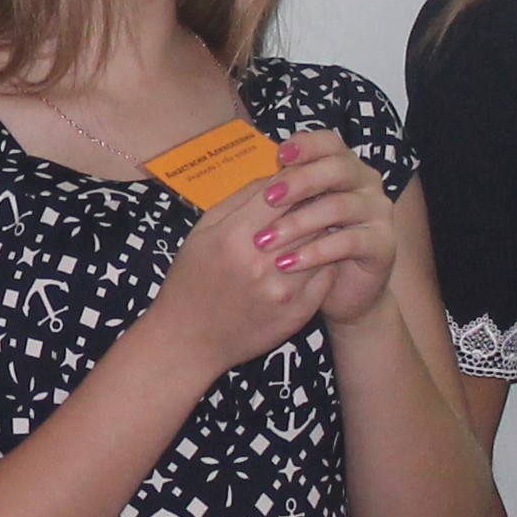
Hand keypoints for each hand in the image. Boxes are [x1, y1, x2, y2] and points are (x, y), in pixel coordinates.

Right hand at [137, 158, 336, 371]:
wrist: (189, 341)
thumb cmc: (190, 281)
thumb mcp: (201, 233)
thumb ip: (237, 201)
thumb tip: (276, 175)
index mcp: (233, 237)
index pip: (282, 193)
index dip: (296, 179)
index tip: (302, 175)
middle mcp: (261, 263)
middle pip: (307, 216)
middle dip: (315, 202)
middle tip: (320, 195)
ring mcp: (284, 290)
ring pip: (322, 244)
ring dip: (324, 231)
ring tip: (322, 223)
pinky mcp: (299, 312)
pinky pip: (328, 274)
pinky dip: (327, 260)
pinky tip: (319, 255)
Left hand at [253, 130, 401, 328]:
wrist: (337, 290)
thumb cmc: (305, 244)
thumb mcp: (287, 215)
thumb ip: (277, 193)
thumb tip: (253, 179)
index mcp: (340, 165)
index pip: (328, 142)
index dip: (306, 145)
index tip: (279, 155)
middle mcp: (364, 182)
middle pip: (337, 168)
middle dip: (300, 181)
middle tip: (268, 198)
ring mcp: (377, 212)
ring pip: (339, 206)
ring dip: (298, 222)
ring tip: (265, 240)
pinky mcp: (382, 244)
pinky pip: (349, 242)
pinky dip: (315, 251)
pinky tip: (287, 262)